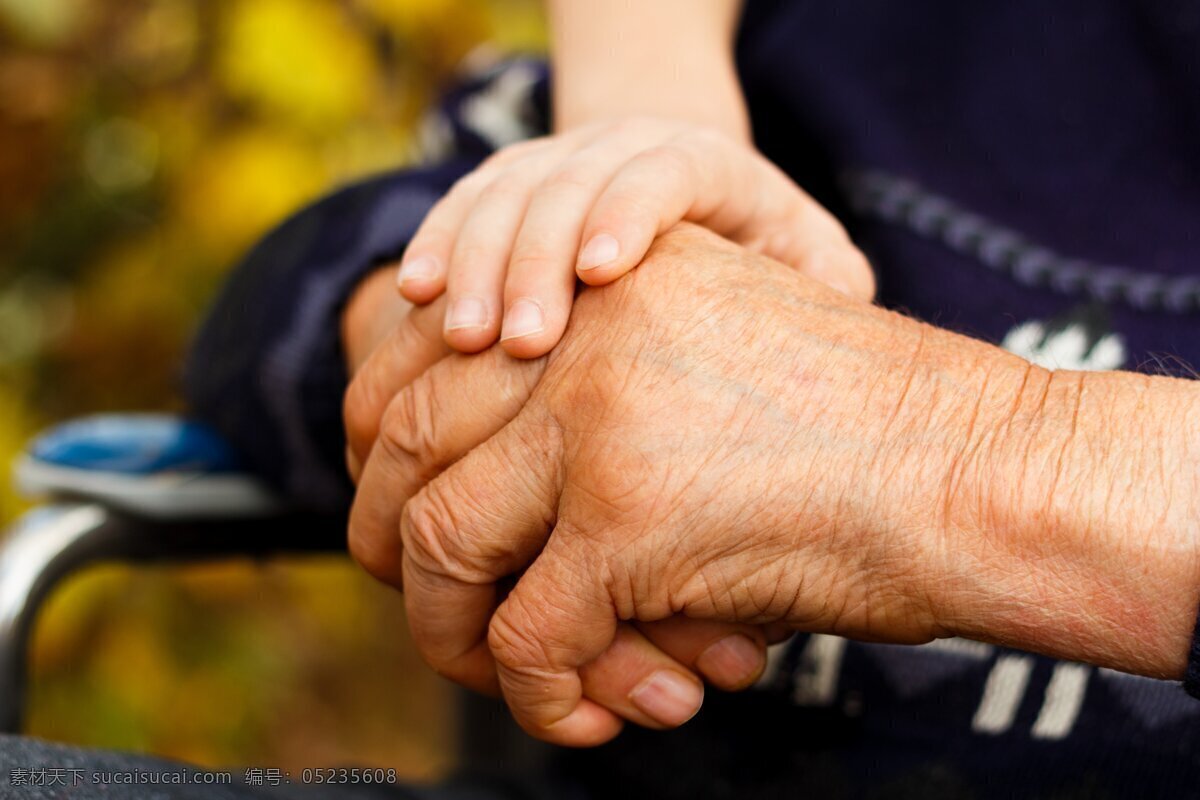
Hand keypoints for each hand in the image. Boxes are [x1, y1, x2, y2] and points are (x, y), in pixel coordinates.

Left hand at [350, 224, 1199, 745]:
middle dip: (394, 543)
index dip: (385, 447)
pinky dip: (538, 695)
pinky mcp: (629, 517)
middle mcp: (584, 331)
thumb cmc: (856, 431)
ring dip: (453, 630)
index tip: (402, 515)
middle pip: (408, 443)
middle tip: (438, 611)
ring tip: (503, 675)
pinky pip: (528, 635)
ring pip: (441, 540)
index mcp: (598, 283)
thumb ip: (588, 400)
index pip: (422, 353)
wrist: (976, 470)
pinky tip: (589, 714)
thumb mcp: (699, 363)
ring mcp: (598, 420)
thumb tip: (470, 502)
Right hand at [392, 118, 873, 358]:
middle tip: (515, 342)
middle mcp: (626, 146)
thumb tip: (828, 348)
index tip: (598, 275)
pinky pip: (466, 200)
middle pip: (572, 181)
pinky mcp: (513, 180)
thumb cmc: (754, 251)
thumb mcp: (810, 260)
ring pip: (508, 190)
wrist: (685, 190)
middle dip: (536, 259)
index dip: (628, 212)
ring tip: (461, 336)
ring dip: (477, 260)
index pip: (665, 170)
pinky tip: (414, 294)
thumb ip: (827, 289)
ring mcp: (562, 158)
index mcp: (708, 162)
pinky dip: (438, 242)